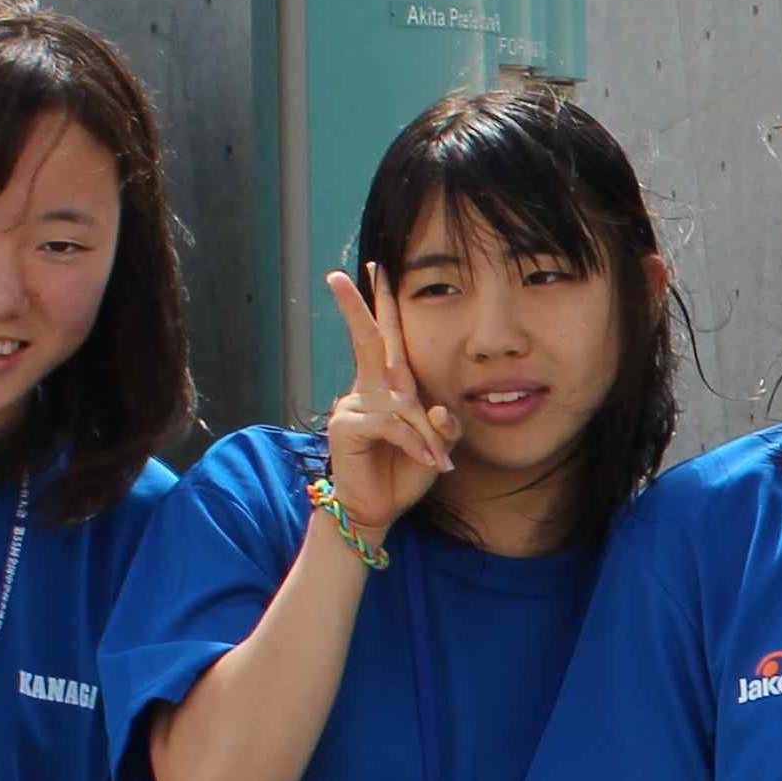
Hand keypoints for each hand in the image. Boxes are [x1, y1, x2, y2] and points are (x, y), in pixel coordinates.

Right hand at [323, 269, 457, 538]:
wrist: (378, 510)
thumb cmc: (406, 471)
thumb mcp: (437, 445)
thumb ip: (444, 425)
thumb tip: (440, 411)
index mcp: (389, 387)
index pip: (387, 340)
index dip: (382, 306)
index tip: (376, 270)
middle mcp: (368, 389)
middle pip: (366, 341)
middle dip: (357, 307)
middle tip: (337, 275)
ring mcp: (353, 405)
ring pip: (402, 403)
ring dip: (425, 433)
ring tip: (437, 461)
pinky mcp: (347, 426)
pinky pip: (391, 424)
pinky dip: (414, 443)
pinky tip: (428, 461)